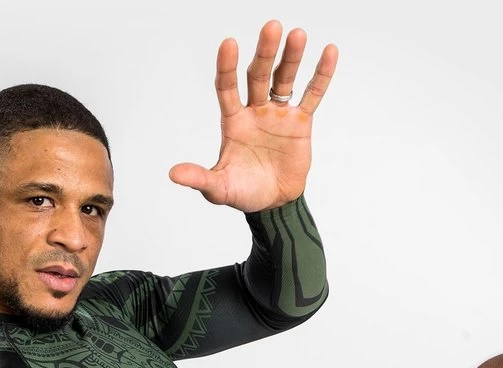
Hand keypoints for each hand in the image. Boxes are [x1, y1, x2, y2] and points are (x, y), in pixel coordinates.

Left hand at [169, 20, 337, 211]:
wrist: (272, 204)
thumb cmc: (242, 193)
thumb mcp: (218, 188)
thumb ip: (199, 178)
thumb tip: (173, 174)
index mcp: (233, 122)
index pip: (227, 88)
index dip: (227, 68)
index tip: (228, 44)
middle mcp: (254, 111)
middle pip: (258, 76)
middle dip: (264, 53)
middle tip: (271, 27)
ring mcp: (278, 114)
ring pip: (284, 79)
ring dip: (291, 57)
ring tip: (297, 34)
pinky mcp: (300, 123)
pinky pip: (312, 95)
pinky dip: (321, 75)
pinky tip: (329, 51)